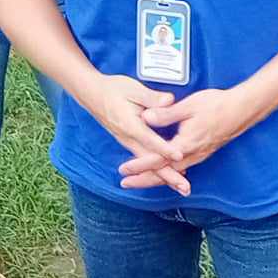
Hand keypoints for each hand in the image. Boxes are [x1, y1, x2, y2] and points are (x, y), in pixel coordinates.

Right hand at [87, 74, 191, 194]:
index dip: (166, 149)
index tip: (180, 156)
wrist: (92, 94)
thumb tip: (169, 101)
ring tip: (180, 188)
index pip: (151, 140)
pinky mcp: (129, 142)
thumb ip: (152, 98)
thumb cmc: (113, 89)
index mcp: (131, 125)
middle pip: (150, 162)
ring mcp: (128, 142)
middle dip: (168, 175)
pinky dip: (156, 170)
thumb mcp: (134, 89)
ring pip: (147, 165)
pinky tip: (168, 176)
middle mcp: (128, 138)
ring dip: (164, 177)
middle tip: (185, 188)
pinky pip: (144, 160)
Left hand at [117, 86, 263, 190]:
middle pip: (164, 173)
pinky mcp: (204, 152)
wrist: (243, 109)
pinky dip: (171, 174)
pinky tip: (166, 173)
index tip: (124, 170)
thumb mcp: (189, 106)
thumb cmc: (217, 104)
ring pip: (174, 173)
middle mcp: (193, 154)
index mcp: (186, 144)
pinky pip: (184, 168)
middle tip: (125, 184)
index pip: (157, 159)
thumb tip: (145, 118)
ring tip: (140, 182)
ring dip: (156, 178)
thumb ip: (166, 114)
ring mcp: (200, 155)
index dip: (139, 165)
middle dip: (144, 180)